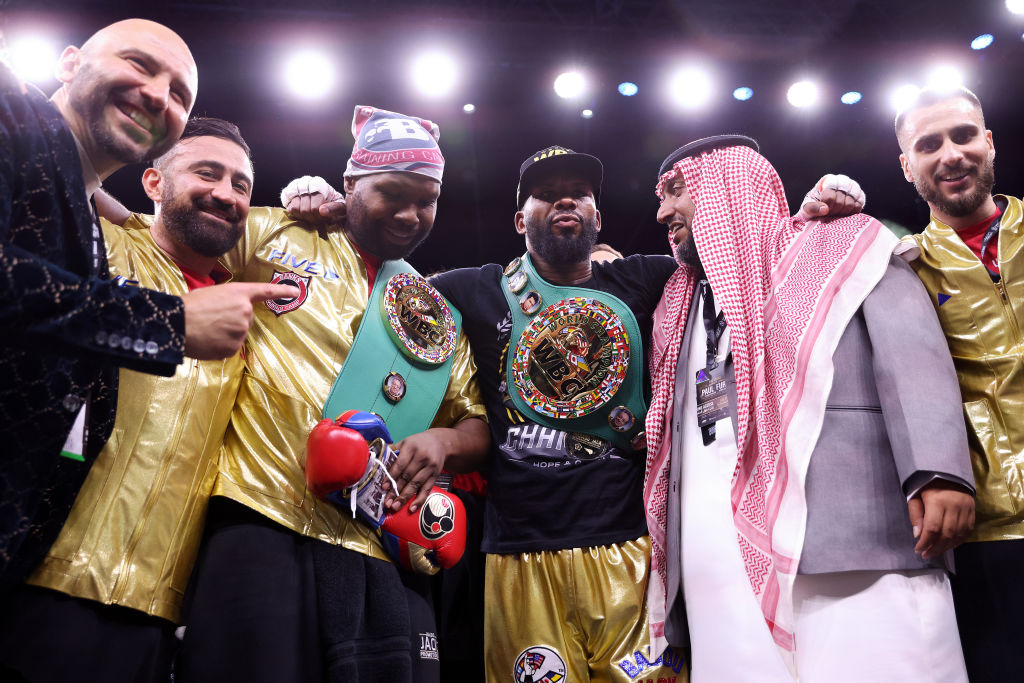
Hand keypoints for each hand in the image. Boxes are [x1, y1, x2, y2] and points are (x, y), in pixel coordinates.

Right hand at [181, 282, 296, 359]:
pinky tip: (207, 340)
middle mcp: (245, 311)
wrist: (175, 324)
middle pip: (246, 319)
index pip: (265, 291)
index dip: (282, 292)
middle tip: (211, 319)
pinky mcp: (234, 347)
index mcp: (239, 293)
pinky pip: (230, 347)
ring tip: (207, 329)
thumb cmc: (188, 306)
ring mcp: (241, 331)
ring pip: (238, 334)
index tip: (296, 293)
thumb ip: (228, 302)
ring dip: (226, 334)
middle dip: (233, 320)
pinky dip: (220, 346)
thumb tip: (232, 315)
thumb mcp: (211, 294)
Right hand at [280, 175, 346, 225]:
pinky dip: (297, 214)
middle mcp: (305, 182)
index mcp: (318, 183)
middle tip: (319, 218)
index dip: (320, 217)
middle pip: (305, 210)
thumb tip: (322, 211)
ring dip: (304, 217)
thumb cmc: (333, 202)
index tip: (326, 218)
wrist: (323, 197)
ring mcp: (294, 186)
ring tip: (312, 215)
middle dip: (313, 218)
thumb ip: (335, 208)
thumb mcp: (341, 205)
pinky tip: (304, 212)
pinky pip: (290, 208)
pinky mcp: (288, 193)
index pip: (315, 207)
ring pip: (296, 209)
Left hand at [383, 430, 446, 512]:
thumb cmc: (418, 443)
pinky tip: (412, 508)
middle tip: (387, 502)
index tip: (383, 487)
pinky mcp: (436, 475)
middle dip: (396, 490)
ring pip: (416, 484)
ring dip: (405, 497)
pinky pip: (427, 489)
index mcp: (411, 447)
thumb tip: (378, 464)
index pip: (400, 464)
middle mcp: (422, 457)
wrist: (440, 442)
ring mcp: (430, 467)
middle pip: (407, 476)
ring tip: (395, 506)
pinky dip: (420, 499)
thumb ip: (393, 452)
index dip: (391, 477)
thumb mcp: (406, 442)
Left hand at [795, 173, 865, 222]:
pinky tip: (844, 212)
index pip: (829, 196)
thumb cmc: (814, 208)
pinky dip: (850, 213)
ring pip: (850, 205)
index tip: (824, 209)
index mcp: (828, 180)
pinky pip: (858, 207)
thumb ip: (812, 208)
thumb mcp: (806, 208)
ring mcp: (853, 187)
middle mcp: (842, 180)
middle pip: (840, 202)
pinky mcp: (860, 196)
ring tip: (836, 212)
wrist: (824, 211)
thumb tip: (824, 209)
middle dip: (833, 211)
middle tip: (829, 213)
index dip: (826, 206)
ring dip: (841, 213)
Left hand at [908, 480, 974, 559]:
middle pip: (946, 534)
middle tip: (926, 554)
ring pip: (958, 535)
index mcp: (937, 501)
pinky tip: (949, 545)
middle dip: (935, 547)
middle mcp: (954, 506)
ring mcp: (966, 509)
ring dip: (946, 546)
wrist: (949, 473)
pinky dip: (958, 541)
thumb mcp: (916, 496)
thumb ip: (916, 514)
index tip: (918, 549)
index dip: (925, 542)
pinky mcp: (973, 512)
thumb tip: (918, 535)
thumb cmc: (928, 485)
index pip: (932, 528)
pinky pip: (967, 531)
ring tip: (935, 551)